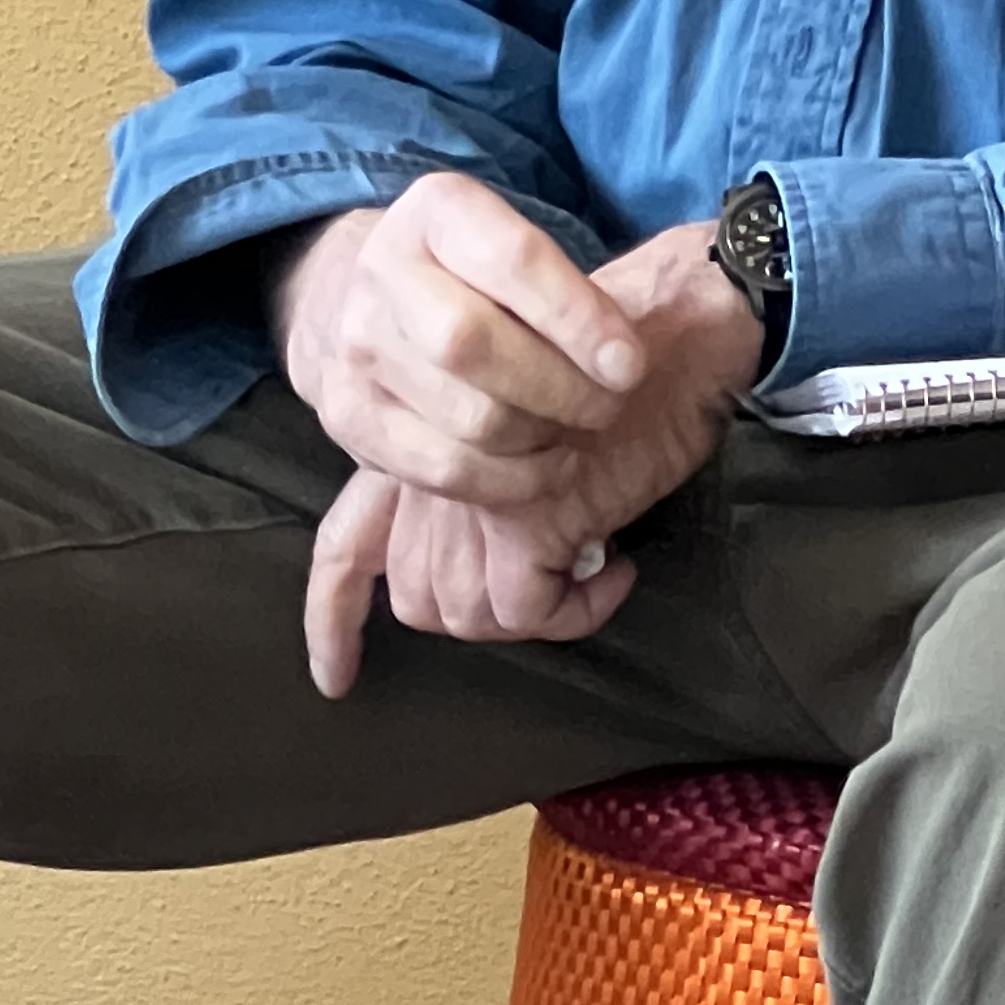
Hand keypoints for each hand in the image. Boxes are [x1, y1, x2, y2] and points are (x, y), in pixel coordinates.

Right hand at [270, 175, 648, 507]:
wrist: (364, 300)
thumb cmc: (471, 276)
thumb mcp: (512, 247)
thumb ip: (566, 290)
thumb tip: (623, 362)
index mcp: (434, 210)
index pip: (514, 261)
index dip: (580, 319)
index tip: (630, 366)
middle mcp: (382, 270)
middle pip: (474, 344)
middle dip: (561, 387)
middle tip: (608, 406)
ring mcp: (357, 347)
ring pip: (466, 416)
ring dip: (541, 437)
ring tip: (575, 430)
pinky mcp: (348, 415)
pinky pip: (443, 469)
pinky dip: (510, 480)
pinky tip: (546, 466)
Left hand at [302, 218, 763, 696]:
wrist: (672, 328)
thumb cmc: (614, 363)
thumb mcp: (520, 409)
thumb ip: (477, 467)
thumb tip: (495, 550)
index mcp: (417, 443)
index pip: (345, 547)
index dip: (332, 621)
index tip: (337, 676)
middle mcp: (429, 471)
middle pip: (417, 595)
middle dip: (476, 616)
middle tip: (541, 596)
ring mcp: (473, 494)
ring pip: (467, 611)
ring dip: (532, 616)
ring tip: (582, 582)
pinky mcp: (529, 515)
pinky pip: (529, 612)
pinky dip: (577, 613)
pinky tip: (614, 576)